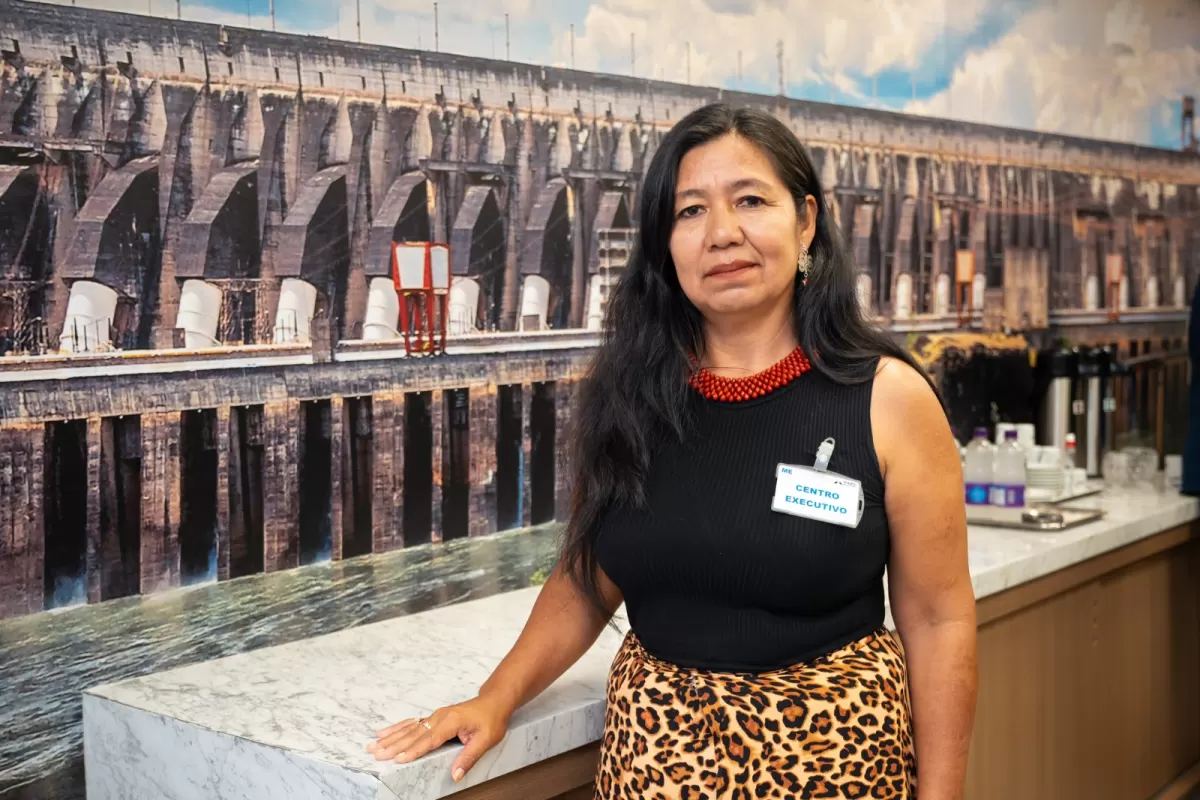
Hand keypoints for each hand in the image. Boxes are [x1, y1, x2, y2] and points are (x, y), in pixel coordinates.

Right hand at [367, 694, 511, 783]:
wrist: (493, 701)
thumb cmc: (491, 720)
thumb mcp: (486, 740)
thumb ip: (469, 757)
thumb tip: (456, 775)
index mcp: (451, 722)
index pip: (429, 740)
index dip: (413, 750)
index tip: (398, 758)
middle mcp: (439, 717)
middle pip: (413, 734)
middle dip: (393, 745)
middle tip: (376, 753)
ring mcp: (435, 716)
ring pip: (409, 728)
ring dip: (390, 737)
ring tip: (373, 745)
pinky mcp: (433, 718)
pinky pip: (411, 723)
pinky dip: (396, 728)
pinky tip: (383, 732)